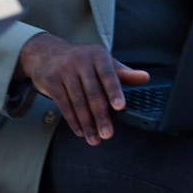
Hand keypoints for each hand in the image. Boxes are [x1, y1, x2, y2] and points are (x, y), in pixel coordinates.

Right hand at [17, 33, 148, 145]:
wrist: (47, 53)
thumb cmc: (82, 60)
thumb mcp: (103, 62)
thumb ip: (124, 73)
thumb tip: (145, 78)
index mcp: (98, 55)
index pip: (108, 74)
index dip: (114, 91)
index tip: (120, 107)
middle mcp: (81, 60)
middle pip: (93, 92)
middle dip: (101, 116)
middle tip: (108, 134)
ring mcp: (65, 70)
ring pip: (78, 101)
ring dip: (87, 123)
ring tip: (95, 139)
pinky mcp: (51, 81)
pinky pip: (64, 104)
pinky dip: (73, 121)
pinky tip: (81, 131)